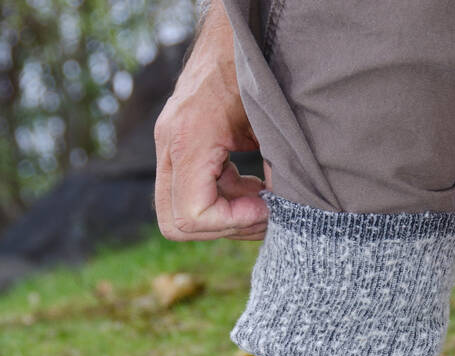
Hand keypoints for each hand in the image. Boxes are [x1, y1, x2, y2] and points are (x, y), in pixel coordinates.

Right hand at [154, 4, 267, 240]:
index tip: (265, 209)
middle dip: (223, 227)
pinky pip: (188, 192)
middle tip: (262, 213)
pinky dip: (220, 199)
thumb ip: (278, 167)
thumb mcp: (273, 120)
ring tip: (261, 198)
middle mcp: (170, 145)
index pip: (193, 214)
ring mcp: (169, 146)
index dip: (232, 223)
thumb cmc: (256, 68)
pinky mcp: (177, 147)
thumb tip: (286, 208)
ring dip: (223, 215)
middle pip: (176, 223)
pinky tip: (251, 184)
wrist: (234, 30)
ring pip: (179, 213)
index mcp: (191, 137)